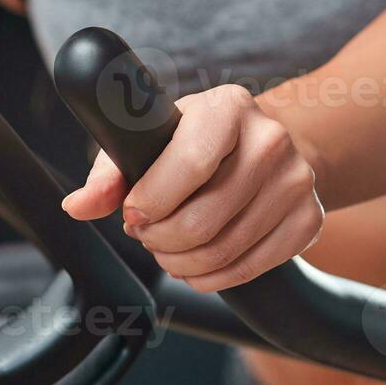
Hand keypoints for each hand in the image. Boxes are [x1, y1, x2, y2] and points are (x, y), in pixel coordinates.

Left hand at [61, 85, 323, 291]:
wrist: (265, 146)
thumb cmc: (193, 142)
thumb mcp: (149, 141)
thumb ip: (109, 173)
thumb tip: (76, 207)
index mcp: (227, 107)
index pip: (191, 164)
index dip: (153, 200)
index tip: (132, 215)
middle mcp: (271, 139)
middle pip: (205, 218)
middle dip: (160, 239)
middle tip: (146, 235)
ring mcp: (297, 181)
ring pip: (225, 250)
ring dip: (181, 263)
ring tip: (166, 249)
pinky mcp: (309, 219)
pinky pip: (252, 268)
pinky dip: (213, 277)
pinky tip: (197, 265)